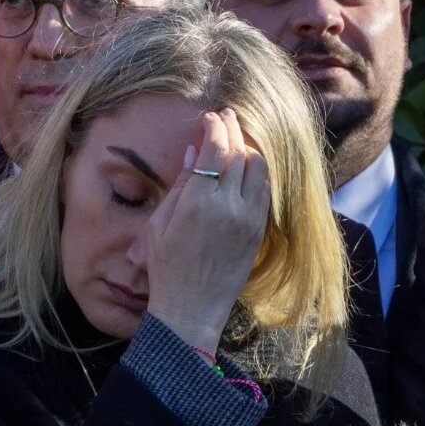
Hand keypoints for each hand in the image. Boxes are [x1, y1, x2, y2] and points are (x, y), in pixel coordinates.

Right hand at [144, 108, 269, 352]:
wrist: (192, 309)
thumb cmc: (166, 268)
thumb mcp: (159, 225)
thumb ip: (180, 184)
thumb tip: (194, 149)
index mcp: (198, 203)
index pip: (215, 148)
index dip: (215, 127)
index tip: (211, 117)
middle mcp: (229, 207)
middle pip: (240, 153)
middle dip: (233, 130)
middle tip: (226, 118)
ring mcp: (249, 219)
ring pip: (258, 169)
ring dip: (249, 150)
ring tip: (236, 141)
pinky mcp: (259, 231)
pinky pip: (265, 191)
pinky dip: (257, 174)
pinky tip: (246, 169)